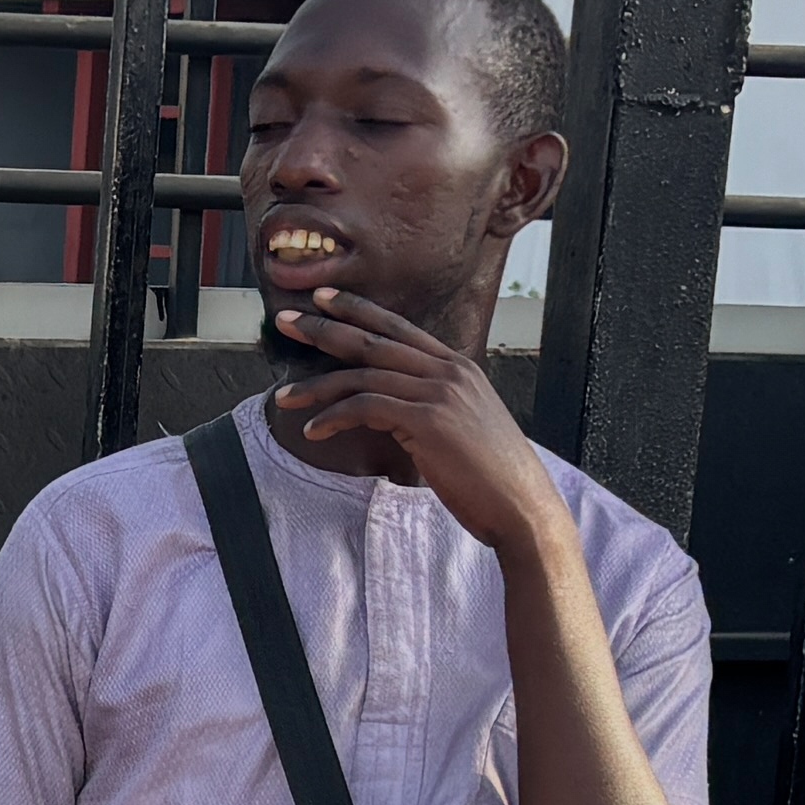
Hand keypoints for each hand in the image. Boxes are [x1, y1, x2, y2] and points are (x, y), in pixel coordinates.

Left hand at [269, 287, 564, 556]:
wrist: (521, 505)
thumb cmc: (488, 477)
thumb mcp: (461, 427)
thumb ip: (430, 407)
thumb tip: (391, 409)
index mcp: (457, 367)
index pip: (399, 327)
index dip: (358, 309)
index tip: (323, 298)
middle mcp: (449, 371)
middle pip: (374, 340)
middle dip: (325, 328)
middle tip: (285, 320)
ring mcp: (441, 393)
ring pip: (364, 374)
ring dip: (317, 386)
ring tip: (283, 398)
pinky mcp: (429, 420)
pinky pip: (367, 406)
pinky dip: (334, 417)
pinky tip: (314, 432)